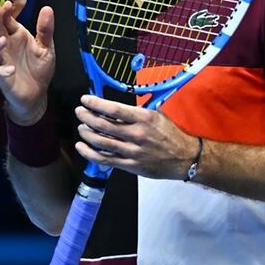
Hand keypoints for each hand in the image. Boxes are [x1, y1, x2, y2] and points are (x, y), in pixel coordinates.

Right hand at [0, 0, 54, 124]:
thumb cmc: (39, 69)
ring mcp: (1, 59)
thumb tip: (47, 7)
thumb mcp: (46, 48)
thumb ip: (45, 30)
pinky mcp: (2, 78)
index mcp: (15, 31)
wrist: (34, 96)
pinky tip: (10, 70)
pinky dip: (3, 72)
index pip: (7, 10)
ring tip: (0, 33)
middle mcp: (4, 42)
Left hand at [74, 95, 200, 179]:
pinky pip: (105, 159)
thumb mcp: (155, 116)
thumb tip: (112, 107)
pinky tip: (82, 147)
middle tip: (79, 112)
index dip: (96, 104)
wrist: (185, 158)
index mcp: (143, 118)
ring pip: (102, 142)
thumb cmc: (169, 134)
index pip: (114, 109)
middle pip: (104, 125)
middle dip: (87, 117)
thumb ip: (135, 113)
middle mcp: (137, 134)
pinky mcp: (130, 165)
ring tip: (81, 128)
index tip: (85, 99)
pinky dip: (90, 153)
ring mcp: (133, 151)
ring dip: (86, 134)